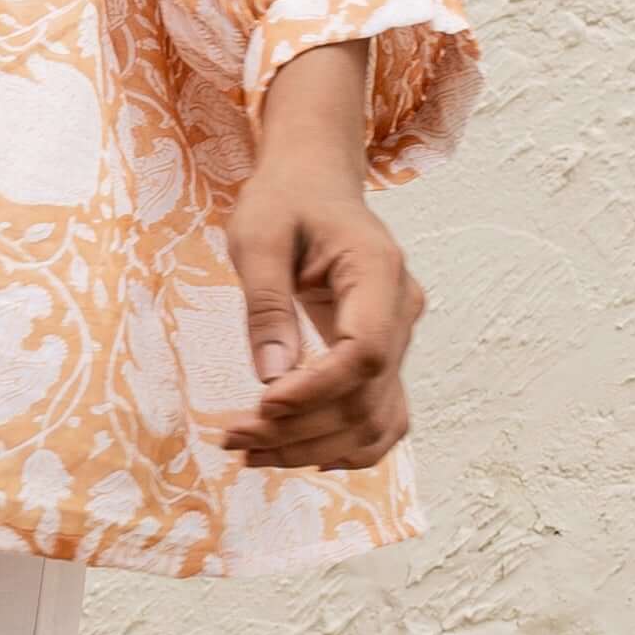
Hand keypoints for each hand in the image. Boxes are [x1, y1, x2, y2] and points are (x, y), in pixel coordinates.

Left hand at [206, 44, 424, 471]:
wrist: (314, 180)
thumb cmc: (284, 199)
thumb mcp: (258, 238)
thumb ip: (267, 305)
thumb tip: (272, 377)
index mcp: (379, 271)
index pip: (365, 351)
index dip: (317, 389)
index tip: (261, 404)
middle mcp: (401, 311)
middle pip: (367, 395)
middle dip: (300, 427)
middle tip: (233, 438)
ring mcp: (399, 336)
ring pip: (374, 418)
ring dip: (314, 446)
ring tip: (249, 452)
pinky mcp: (383, 355)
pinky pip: (380, 415)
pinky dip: (344, 444)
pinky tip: (297, 454)